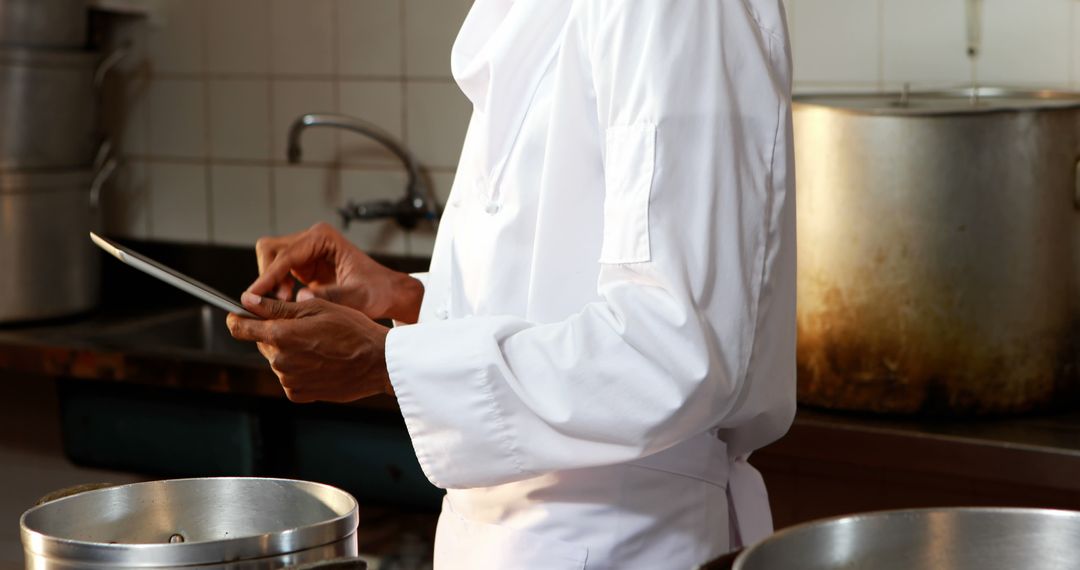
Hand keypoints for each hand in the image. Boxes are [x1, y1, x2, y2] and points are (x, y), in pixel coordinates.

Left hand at [226, 291, 392, 402]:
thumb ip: (277, 307)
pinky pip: (289, 377)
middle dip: (275, 333)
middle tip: (306, 327)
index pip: (239, 328)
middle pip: (262, 342)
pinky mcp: (299, 394)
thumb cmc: (353, 329)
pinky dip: (299, 369)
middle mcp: (279, 360)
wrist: (378, 362)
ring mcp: (288, 379)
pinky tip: (321, 361)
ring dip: (289, 351)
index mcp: (281, 334)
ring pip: (277, 359)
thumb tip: (247, 301)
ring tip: (320, 345)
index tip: (240, 314)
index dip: (237, 318)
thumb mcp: (317, 308)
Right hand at [250, 222, 423, 323]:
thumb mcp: (357, 297)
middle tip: (274, 304)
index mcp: (323, 237)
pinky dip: (275, 289)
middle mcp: (311, 239)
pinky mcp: (302, 266)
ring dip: (269, 284)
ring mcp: (305, 251)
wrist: (386, 293)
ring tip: (281, 307)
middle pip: (270, 250)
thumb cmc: (376, 291)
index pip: (286, 254)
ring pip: (270, 261)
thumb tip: (299, 297)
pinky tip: (285, 306)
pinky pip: (277, 273)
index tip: (254, 296)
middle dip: (267, 277)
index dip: (268, 276)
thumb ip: (330, 296)